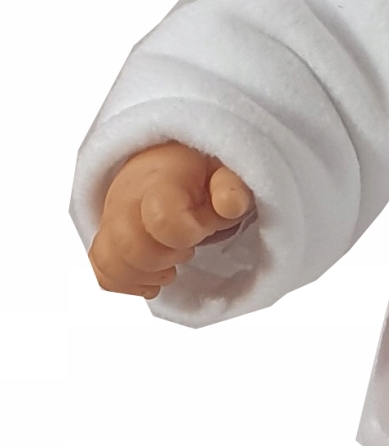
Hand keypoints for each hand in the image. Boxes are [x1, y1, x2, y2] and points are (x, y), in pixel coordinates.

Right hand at [88, 141, 253, 297]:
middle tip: (188, 248)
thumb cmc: (196, 173)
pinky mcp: (106, 238)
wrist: (163, 161)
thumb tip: (230, 204)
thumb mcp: (224, 172)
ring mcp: (111, 220)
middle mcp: (126, 199)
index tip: (202, 231)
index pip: (160, 218)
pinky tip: (152, 277)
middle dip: (166, 258)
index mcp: (159, 181)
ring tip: (170, 264)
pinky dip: (127, 284)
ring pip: (111, 262)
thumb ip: (230, 189)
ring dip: (146, 274)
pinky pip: (101, 270)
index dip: (186, 234)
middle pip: (131, 248)